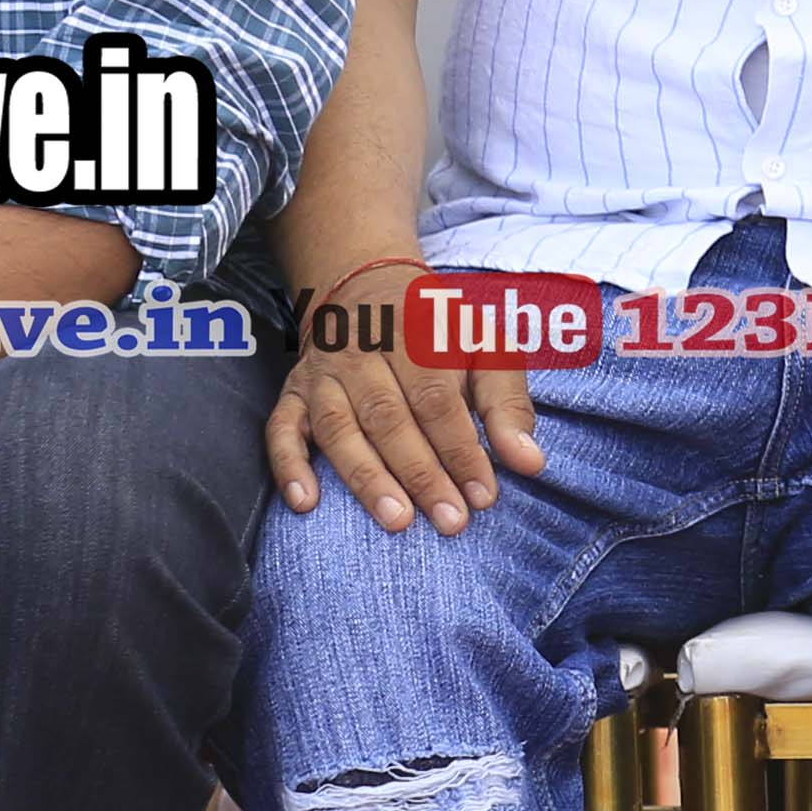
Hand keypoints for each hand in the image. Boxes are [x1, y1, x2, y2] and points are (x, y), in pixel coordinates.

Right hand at [268, 291, 544, 534]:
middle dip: (421, 473)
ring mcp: (323, 375)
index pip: (437, 400)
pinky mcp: (293, 393)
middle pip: (389, 418)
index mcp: (417, 334)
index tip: (483, 495)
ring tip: (397, 521)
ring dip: (366, 478)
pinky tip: (306, 503)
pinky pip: (281, 429)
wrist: (368, 289)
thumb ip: (508, 405)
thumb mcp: (486, 348)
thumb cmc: (440, 331)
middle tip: (449, 520)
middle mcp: (363, 353)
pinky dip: (289, 465)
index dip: (461, 449)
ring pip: (338, 428)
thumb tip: (529, 462)